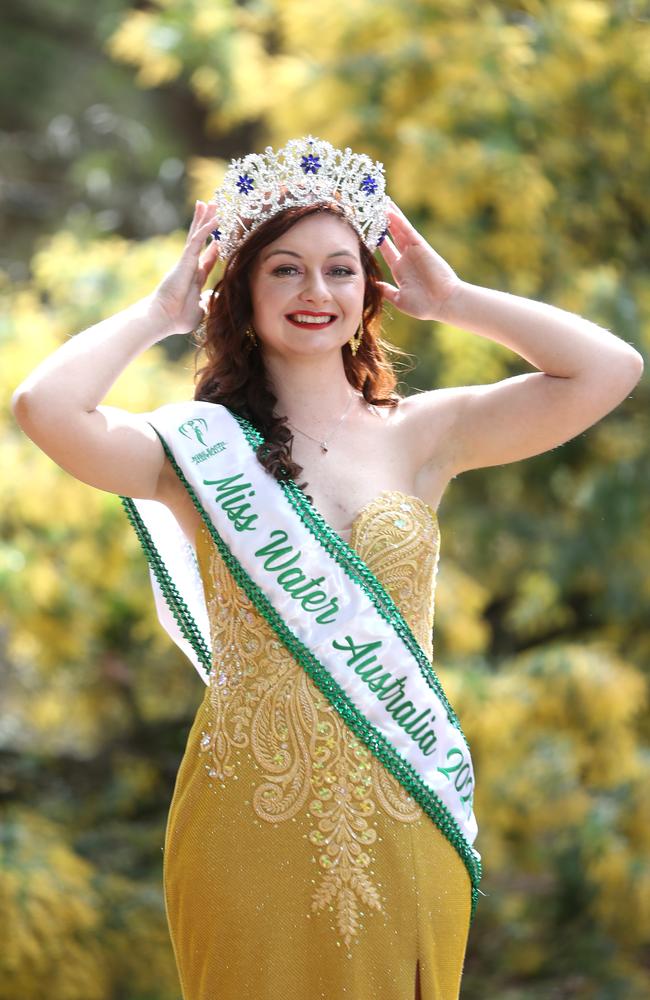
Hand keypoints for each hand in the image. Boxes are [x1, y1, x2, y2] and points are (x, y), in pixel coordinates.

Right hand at [149, 200, 221, 335]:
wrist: (163, 318)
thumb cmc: (178, 318)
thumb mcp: (199, 310)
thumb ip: (206, 302)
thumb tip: (211, 299)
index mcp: (195, 278)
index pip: (206, 259)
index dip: (214, 248)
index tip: (221, 239)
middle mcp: (191, 266)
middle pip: (200, 240)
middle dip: (206, 225)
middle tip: (213, 209)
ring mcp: (187, 261)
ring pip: (198, 234)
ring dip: (205, 219)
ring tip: (211, 203)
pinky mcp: (185, 260)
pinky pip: (198, 239)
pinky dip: (207, 228)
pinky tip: (216, 217)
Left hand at [378, 201, 461, 320]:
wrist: (442, 303)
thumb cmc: (424, 305)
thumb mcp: (399, 299)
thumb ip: (386, 291)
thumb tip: (374, 285)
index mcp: (400, 270)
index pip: (387, 250)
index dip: (378, 239)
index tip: (369, 230)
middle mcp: (406, 257)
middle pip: (393, 234)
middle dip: (384, 222)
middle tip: (374, 208)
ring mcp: (413, 250)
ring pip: (399, 228)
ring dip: (391, 214)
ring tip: (381, 200)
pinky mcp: (420, 246)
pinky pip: (407, 230)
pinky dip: (398, 220)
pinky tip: (389, 210)